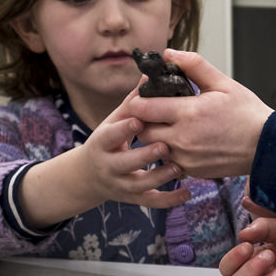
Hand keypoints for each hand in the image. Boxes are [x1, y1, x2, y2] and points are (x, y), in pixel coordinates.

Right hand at [17, 102, 187, 228]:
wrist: (89, 175)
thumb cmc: (108, 140)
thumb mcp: (114, 120)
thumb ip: (133, 102)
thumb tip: (149, 73)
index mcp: (102, 142)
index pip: (110, 135)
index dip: (123, 129)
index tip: (138, 120)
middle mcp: (108, 165)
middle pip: (125, 163)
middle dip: (144, 156)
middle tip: (164, 145)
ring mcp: (120, 184)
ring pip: (139, 185)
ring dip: (159, 177)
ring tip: (178, 167)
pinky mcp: (132, 198)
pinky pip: (151, 202)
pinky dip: (169, 200)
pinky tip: (187, 193)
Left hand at [127, 49, 274, 178]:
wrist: (266, 146)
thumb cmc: (247, 114)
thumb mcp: (223, 83)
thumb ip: (194, 65)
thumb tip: (169, 53)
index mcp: (188, 112)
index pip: (142, 108)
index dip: (138, 100)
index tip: (145, 96)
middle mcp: (182, 138)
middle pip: (142, 131)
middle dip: (144, 121)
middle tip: (156, 111)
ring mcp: (185, 157)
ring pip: (152, 148)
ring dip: (156, 137)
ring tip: (171, 126)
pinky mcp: (191, 171)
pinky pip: (167, 162)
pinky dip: (170, 152)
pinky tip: (184, 141)